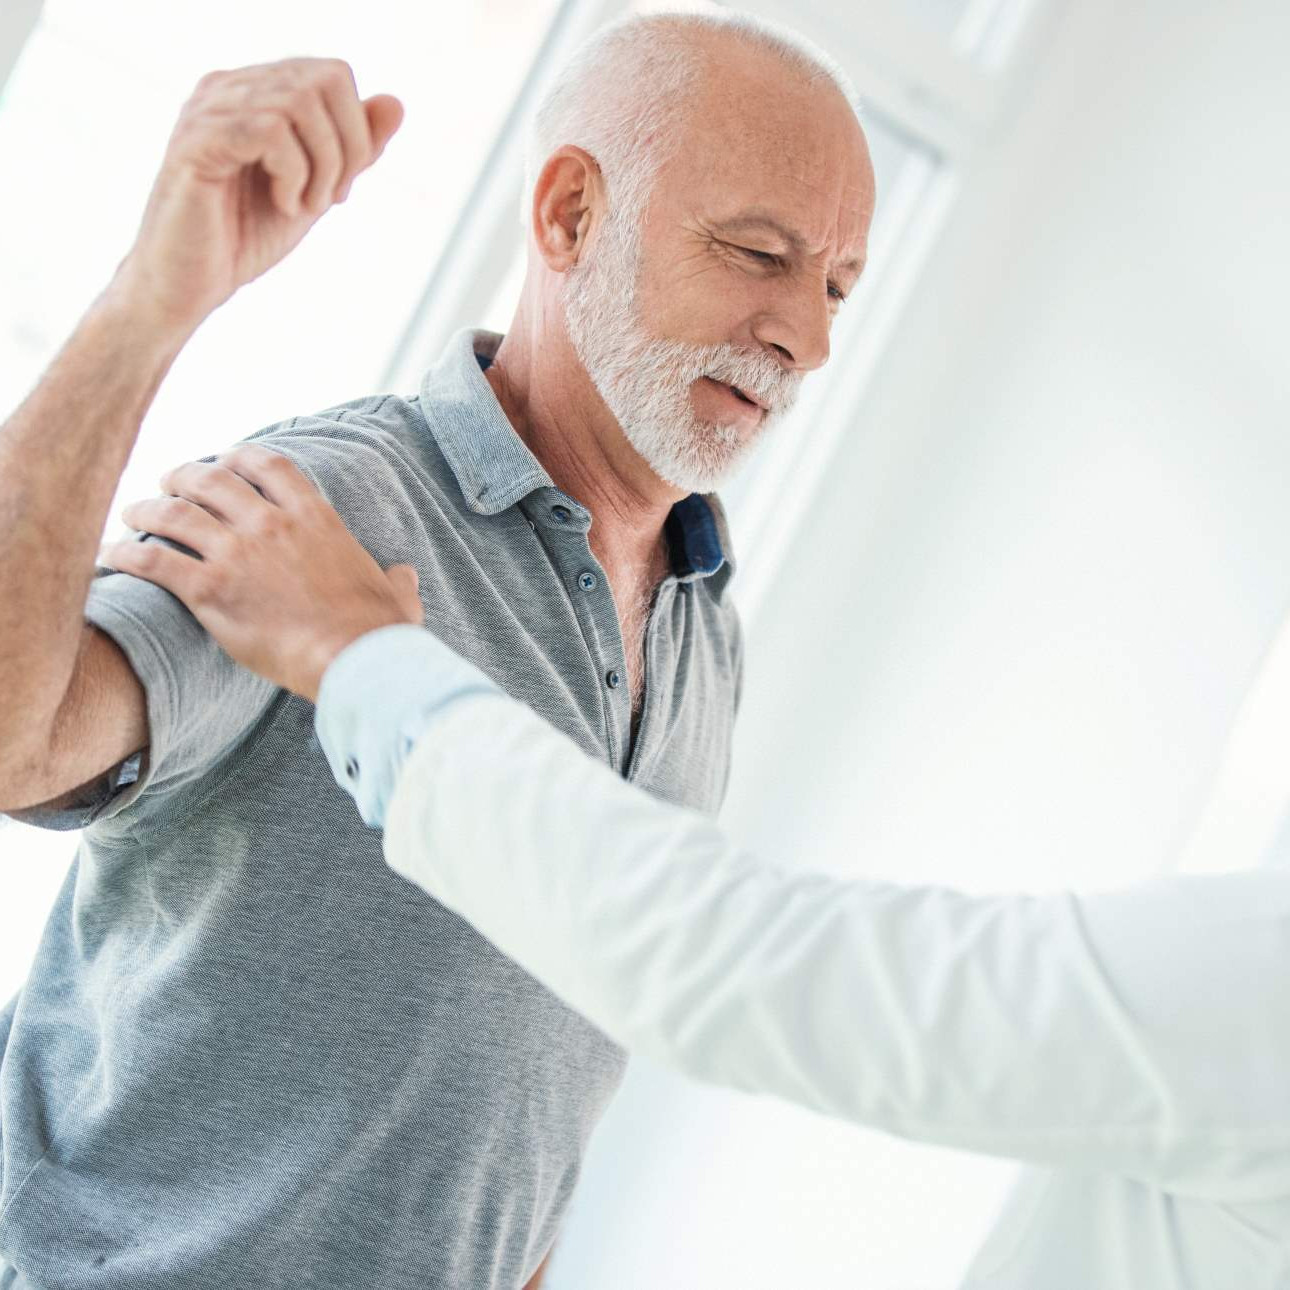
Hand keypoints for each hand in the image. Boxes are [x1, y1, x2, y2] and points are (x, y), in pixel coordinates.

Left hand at [100, 444, 422, 701]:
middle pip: (211, 479)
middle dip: (183, 476)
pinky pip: (154, 561)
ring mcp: (236, 553)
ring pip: (174, 513)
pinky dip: (126, 555)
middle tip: (169, 484)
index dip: (239, 458)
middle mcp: (269, 524)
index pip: (267, 465)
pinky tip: (111, 557)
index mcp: (314, 517)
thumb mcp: (398, 595)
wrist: (355, 658)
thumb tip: (404, 575)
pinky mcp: (209, 589)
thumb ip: (396, 579)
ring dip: (147, 509)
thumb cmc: (379, 631)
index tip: (224, 463)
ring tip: (133, 514)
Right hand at [112, 59, 402, 335]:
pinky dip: (292, 173)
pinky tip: (282, 204)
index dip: (355, 133)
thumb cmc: (245, 237)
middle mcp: (227, 88)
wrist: (190, 283)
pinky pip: (269, 130)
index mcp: (254, 92)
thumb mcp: (317, 189)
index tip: (339, 188)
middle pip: (324, 82)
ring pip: (299, 102)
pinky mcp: (197, 141)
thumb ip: (353, 149)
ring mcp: (208, 109)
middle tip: (327, 200)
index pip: (333, 75)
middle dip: (346, 150)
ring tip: (301, 206)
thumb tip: (396, 103)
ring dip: (321, 166)